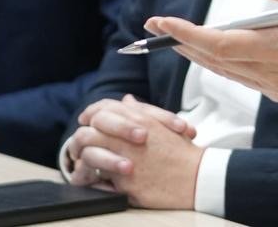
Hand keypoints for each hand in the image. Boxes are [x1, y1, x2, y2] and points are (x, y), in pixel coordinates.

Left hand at [68, 95, 200, 208]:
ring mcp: (126, 156)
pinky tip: (92, 177)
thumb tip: (126, 100)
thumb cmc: (182, 153)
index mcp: (141, 119)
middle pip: (94, 124)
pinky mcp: (124, 178)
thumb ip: (142, 112)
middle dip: (83, 131)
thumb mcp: (164, 126)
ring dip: (83, 152)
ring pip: (89, 147)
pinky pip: (95, 173)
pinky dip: (90, 174)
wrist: (197, 178)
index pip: (106, 108)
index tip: (88, 119)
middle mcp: (131, 133)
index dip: (93, 112)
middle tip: (81, 141)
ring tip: (83, 160)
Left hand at [147, 0, 277, 113]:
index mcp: (276, 50)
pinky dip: (219, 64)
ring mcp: (272, 86)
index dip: (187, 34)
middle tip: (154, 27)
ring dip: (197, 55)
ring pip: (223, 71)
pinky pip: (239, 78)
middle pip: (213, 61)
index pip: (219, 44)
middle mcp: (268, 73)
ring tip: (176, 39)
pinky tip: (216, 53)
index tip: (162, 22)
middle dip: (181, 43)